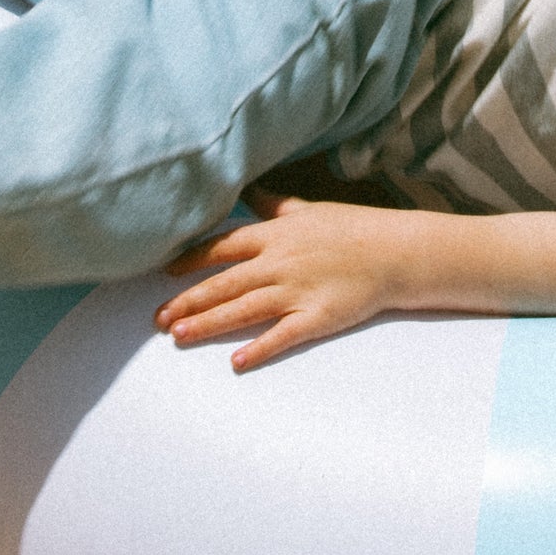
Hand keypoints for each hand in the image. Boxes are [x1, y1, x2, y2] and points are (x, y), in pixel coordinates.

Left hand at [156, 195, 415, 372]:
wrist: (396, 251)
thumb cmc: (353, 228)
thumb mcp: (309, 209)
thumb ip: (275, 205)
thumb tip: (252, 192)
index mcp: (275, 235)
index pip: (222, 247)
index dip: (191, 260)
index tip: (164, 272)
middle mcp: (279, 263)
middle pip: (224, 283)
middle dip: (188, 301)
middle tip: (158, 319)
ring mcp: (297, 291)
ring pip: (243, 309)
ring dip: (208, 324)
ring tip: (178, 337)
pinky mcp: (317, 317)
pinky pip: (283, 335)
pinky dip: (259, 348)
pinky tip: (236, 361)